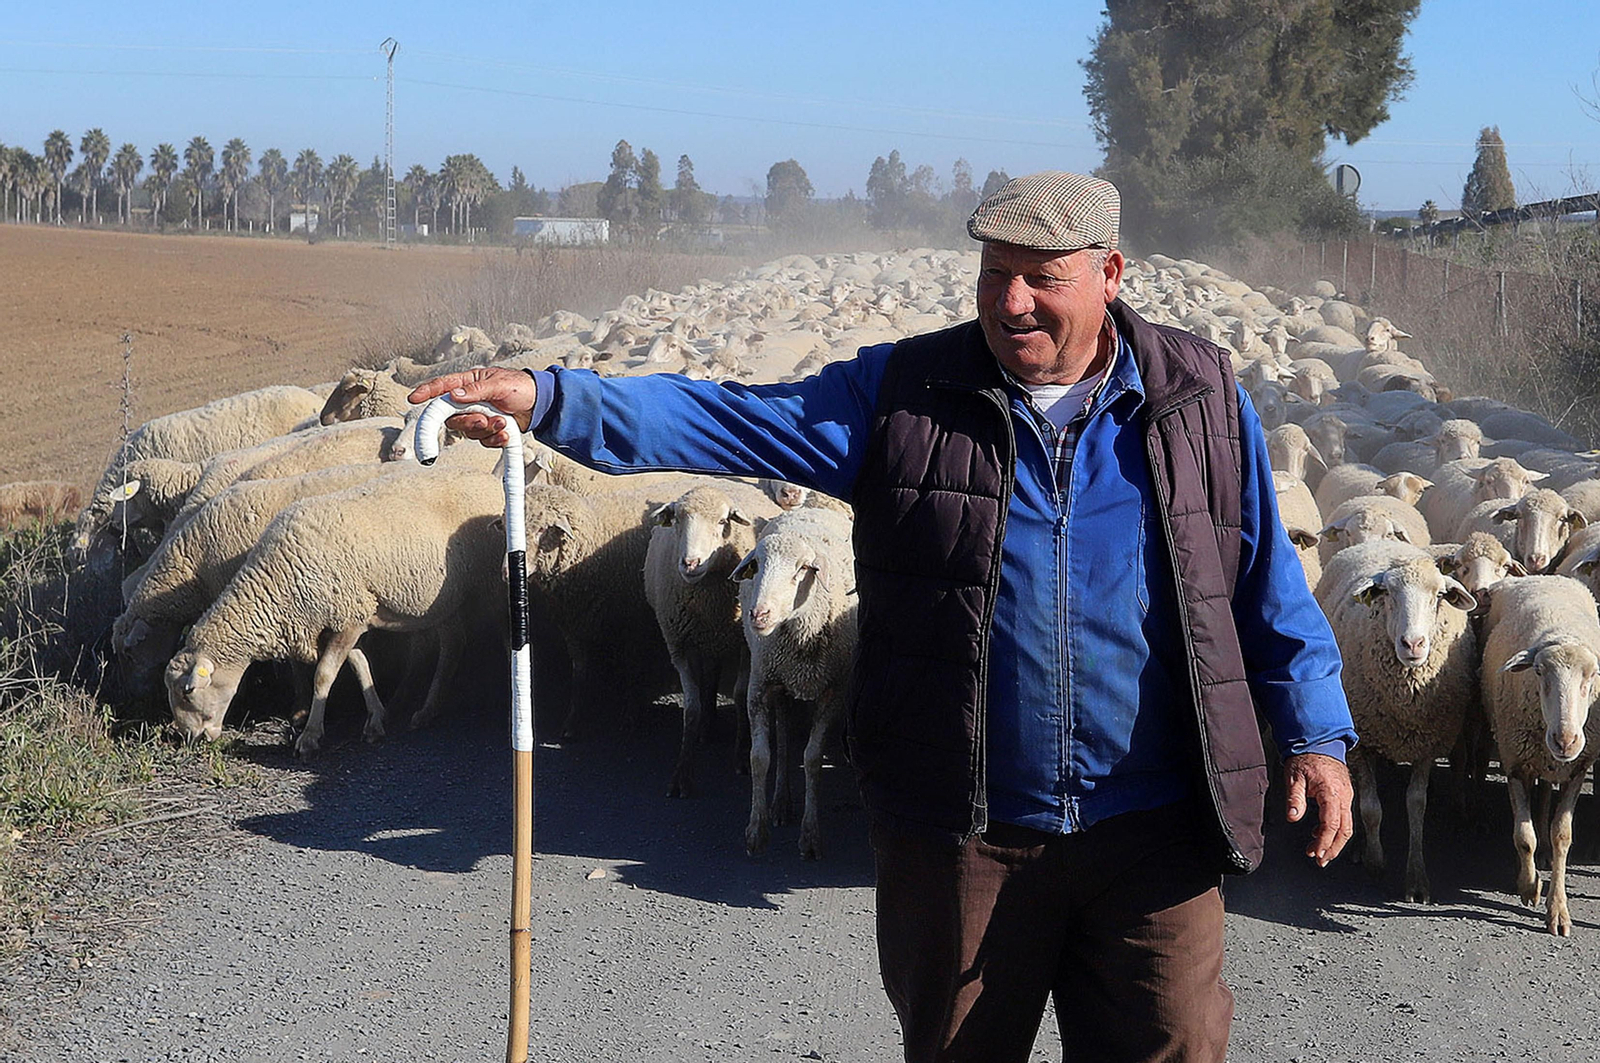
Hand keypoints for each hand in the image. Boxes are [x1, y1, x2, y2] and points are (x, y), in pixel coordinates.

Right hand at [407, 367, 536, 447]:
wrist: (541, 404)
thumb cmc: (521, 387)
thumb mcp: (500, 384)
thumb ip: (477, 390)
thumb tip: (454, 395)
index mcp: (469, 384)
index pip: (442, 387)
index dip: (426, 391)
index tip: (413, 398)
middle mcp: (469, 401)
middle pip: (453, 417)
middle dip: (468, 422)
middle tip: (484, 421)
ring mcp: (478, 416)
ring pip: (468, 431)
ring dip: (486, 430)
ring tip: (504, 423)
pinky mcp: (488, 430)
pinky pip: (483, 440)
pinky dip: (494, 440)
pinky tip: (506, 435)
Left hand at [1283, 752, 1353, 866]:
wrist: (1320, 743)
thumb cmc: (1306, 758)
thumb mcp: (1294, 776)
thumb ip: (1294, 797)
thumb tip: (1292, 817)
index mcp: (1332, 792)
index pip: (1331, 824)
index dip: (1324, 842)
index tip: (1316, 854)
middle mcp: (1344, 797)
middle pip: (1344, 830)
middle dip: (1333, 848)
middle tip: (1320, 861)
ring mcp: (1347, 797)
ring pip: (1346, 826)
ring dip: (1333, 842)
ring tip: (1318, 853)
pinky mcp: (1345, 797)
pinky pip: (1343, 818)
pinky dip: (1333, 830)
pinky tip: (1318, 834)